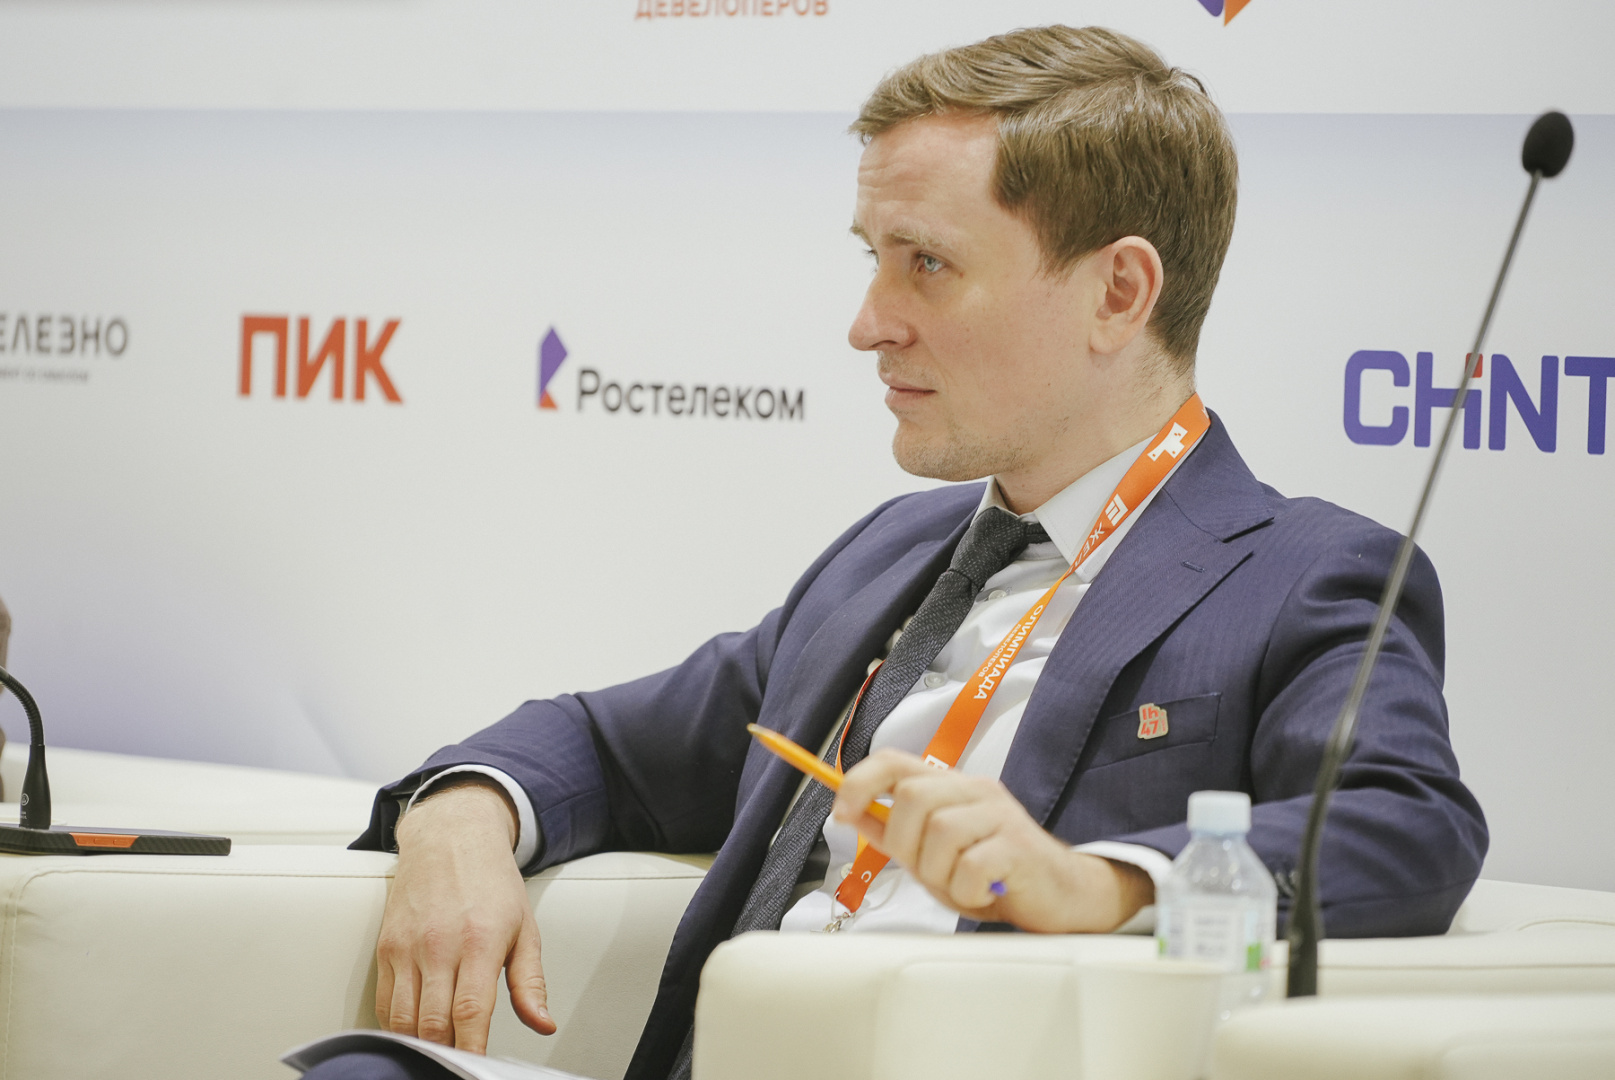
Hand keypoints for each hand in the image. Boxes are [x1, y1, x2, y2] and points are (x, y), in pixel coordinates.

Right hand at [375, 778, 555, 1051]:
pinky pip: (384, 1002)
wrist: (450, 837)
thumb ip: (530, 982)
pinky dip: (396, 1026)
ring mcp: (407, 946)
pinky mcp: (385, 946)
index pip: (470, 1012)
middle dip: (444, 1053)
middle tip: (457, 1064)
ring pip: (401, 1019)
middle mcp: (439, 945)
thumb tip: (542, 1023)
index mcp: (479, 941)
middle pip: (431, 1023)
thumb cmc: (491, 881)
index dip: (470, 1049)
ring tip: (437, 1052)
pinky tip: (413, 1032)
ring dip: (418, 1043)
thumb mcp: (525, 928)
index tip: (475, 1067)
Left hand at [832, 749, 1153, 932]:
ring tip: (958, 884)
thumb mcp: (937, 855)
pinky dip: (964, 889)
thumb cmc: (997, 875)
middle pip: (912, 797)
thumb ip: (899, 834)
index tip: (842, 811)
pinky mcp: (1018, 846)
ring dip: (936, 871)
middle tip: (925, 870)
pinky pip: (970, 865)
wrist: (1063, 897)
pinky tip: (980, 893)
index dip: (860, 781)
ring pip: (939, 831)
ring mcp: (999, 815)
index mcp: (952, 788)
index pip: (895, 762)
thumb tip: (854, 815)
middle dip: (903, 843)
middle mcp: (976, 791)